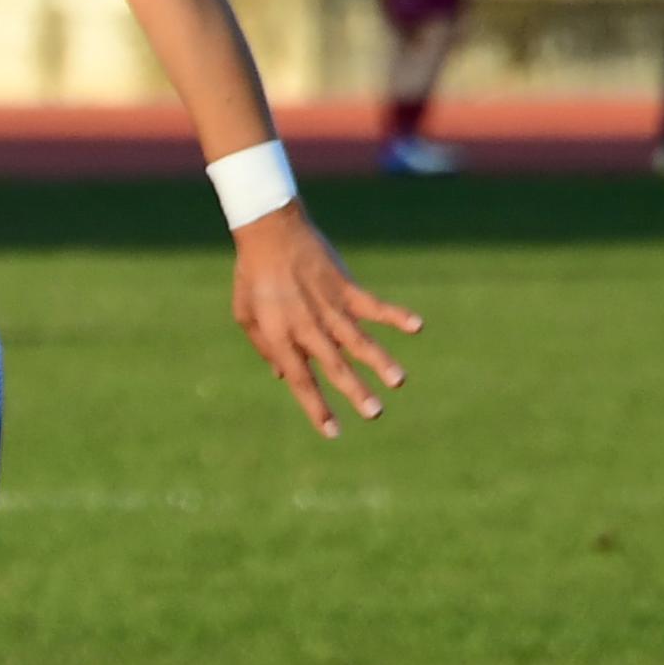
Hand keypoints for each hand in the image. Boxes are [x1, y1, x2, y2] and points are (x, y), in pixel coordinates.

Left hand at [231, 206, 416, 435]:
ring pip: (358, 339)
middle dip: (355, 390)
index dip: (316, 407)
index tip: (333, 432)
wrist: (269, 232)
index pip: (301, 380)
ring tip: (398, 382)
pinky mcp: (345, 287)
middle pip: (334, 364)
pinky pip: (373, 304)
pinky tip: (417, 326)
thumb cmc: (253, 277)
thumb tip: (284, 377)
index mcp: (280, 336)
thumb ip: (266, 347)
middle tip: (375, 414)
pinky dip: (395, 314)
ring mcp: (329, 306)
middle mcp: (307, 325)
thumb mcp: (246, 315)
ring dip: (380, 361)